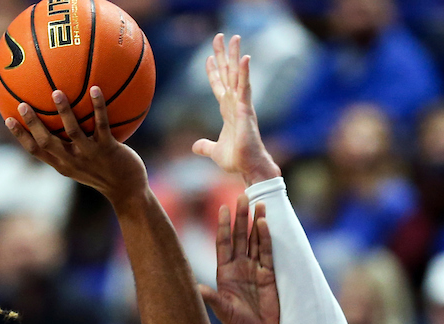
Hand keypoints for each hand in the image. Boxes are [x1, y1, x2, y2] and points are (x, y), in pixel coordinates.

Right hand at [5, 87, 146, 206]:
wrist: (127, 190)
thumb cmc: (104, 172)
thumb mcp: (82, 163)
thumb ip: (69, 145)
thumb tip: (58, 119)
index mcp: (63, 164)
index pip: (36, 151)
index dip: (21, 136)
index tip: (7, 119)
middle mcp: (73, 161)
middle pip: (48, 142)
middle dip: (34, 124)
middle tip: (22, 104)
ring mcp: (90, 155)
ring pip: (73, 132)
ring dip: (64, 112)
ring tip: (57, 92)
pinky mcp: (108, 149)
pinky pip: (102, 125)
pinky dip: (98, 107)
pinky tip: (95, 88)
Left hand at [192, 34, 279, 186]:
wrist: (248, 167)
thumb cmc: (237, 159)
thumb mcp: (215, 151)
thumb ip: (205, 146)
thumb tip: (195, 146)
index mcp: (227, 110)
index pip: (219, 86)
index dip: (213, 72)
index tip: (209, 57)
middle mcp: (235, 103)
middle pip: (227, 74)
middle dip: (223, 55)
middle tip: (220, 36)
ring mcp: (241, 104)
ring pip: (237, 75)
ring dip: (235, 56)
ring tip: (235, 37)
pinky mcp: (246, 109)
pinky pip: (245, 87)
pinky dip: (244, 73)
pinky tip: (245, 58)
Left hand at [200, 196, 278, 323]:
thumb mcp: (224, 312)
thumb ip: (213, 299)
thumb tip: (197, 289)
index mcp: (225, 273)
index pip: (223, 244)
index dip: (223, 226)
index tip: (223, 208)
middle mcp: (239, 267)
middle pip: (240, 237)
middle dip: (241, 218)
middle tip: (242, 197)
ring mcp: (255, 269)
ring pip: (255, 241)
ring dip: (256, 223)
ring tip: (258, 203)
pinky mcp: (269, 275)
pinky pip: (268, 252)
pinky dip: (267, 238)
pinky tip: (265, 224)